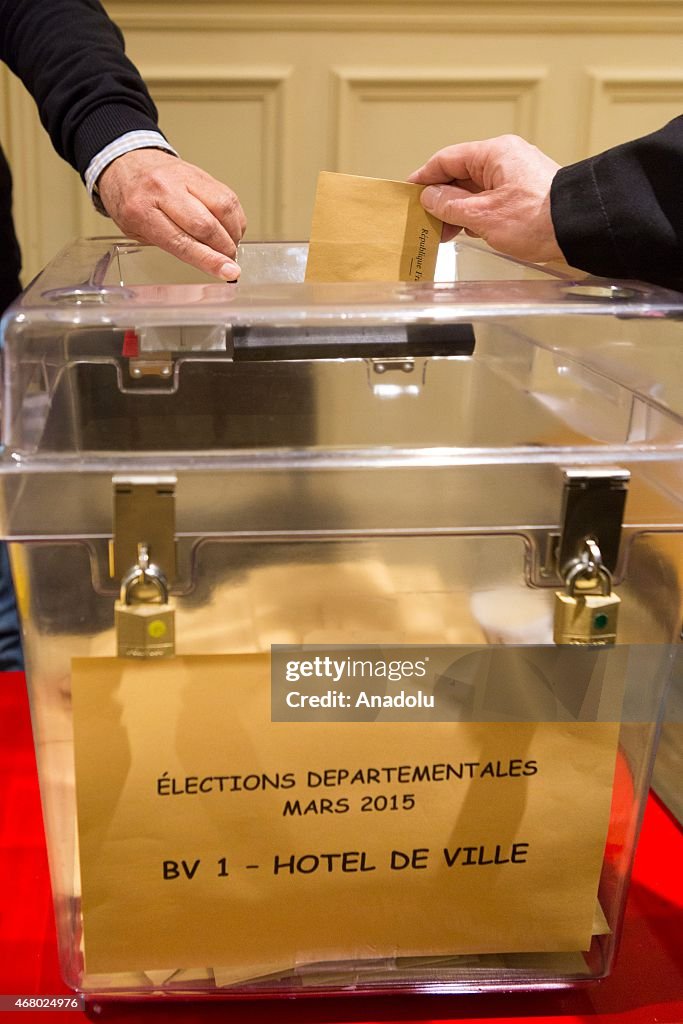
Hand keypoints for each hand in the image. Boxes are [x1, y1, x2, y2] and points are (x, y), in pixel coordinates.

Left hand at [97, 149, 246, 279]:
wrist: (127, 162)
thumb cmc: (130, 201)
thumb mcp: (138, 232)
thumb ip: (173, 246)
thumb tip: (212, 262)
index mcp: (141, 210)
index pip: (182, 242)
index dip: (209, 260)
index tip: (228, 272)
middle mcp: (163, 189)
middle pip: (206, 225)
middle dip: (224, 249)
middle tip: (228, 262)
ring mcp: (184, 177)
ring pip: (223, 207)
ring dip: (233, 232)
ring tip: (230, 244)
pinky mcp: (201, 172)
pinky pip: (227, 196)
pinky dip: (234, 217)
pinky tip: (229, 228)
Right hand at [408, 134, 562, 263]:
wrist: (579, 229)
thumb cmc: (538, 218)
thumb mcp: (482, 215)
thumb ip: (450, 205)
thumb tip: (430, 198)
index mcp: (494, 153)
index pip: (447, 159)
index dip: (425, 177)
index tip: (409, 193)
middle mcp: (506, 159)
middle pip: (461, 175)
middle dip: (442, 199)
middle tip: (426, 221)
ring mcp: (517, 176)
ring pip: (476, 189)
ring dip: (459, 210)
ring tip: (447, 232)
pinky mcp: (525, 193)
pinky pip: (491, 199)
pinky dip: (477, 214)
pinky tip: (471, 231)